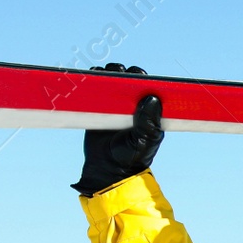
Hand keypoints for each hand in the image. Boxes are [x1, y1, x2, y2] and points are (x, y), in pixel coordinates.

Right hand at [72, 65, 162, 194]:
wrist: (108, 170)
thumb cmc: (132, 156)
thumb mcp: (144, 140)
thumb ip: (148, 122)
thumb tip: (152, 98)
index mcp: (148, 110)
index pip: (146, 85)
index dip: (141, 77)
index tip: (136, 76)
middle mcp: (132, 104)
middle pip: (127, 78)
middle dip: (122, 73)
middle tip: (117, 75)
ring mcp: (114, 104)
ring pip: (110, 80)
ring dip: (106, 74)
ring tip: (103, 77)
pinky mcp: (97, 108)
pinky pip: (94, 89)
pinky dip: (91, 81)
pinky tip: (90, 80)